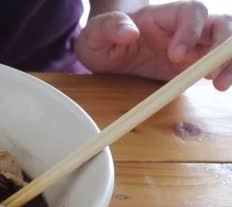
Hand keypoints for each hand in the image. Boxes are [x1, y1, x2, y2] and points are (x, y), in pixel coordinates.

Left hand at [75, 1, 231, 90]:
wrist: (105, 51)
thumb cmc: (101, 38)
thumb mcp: (95, 33)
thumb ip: (110, 28)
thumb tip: (130, 32)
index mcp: (162, 15)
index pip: (191, 12)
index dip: (190, 31)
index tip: (175, 55)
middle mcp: (184, 27)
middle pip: (221, 25)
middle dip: (223, 47)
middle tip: (212, 75)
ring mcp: (192, 45)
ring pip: (225, 45)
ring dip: (229, 63)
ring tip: (220, 85)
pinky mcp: (193, 65)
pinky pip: (217, 65)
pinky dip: (224, 72)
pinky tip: (218, 85)